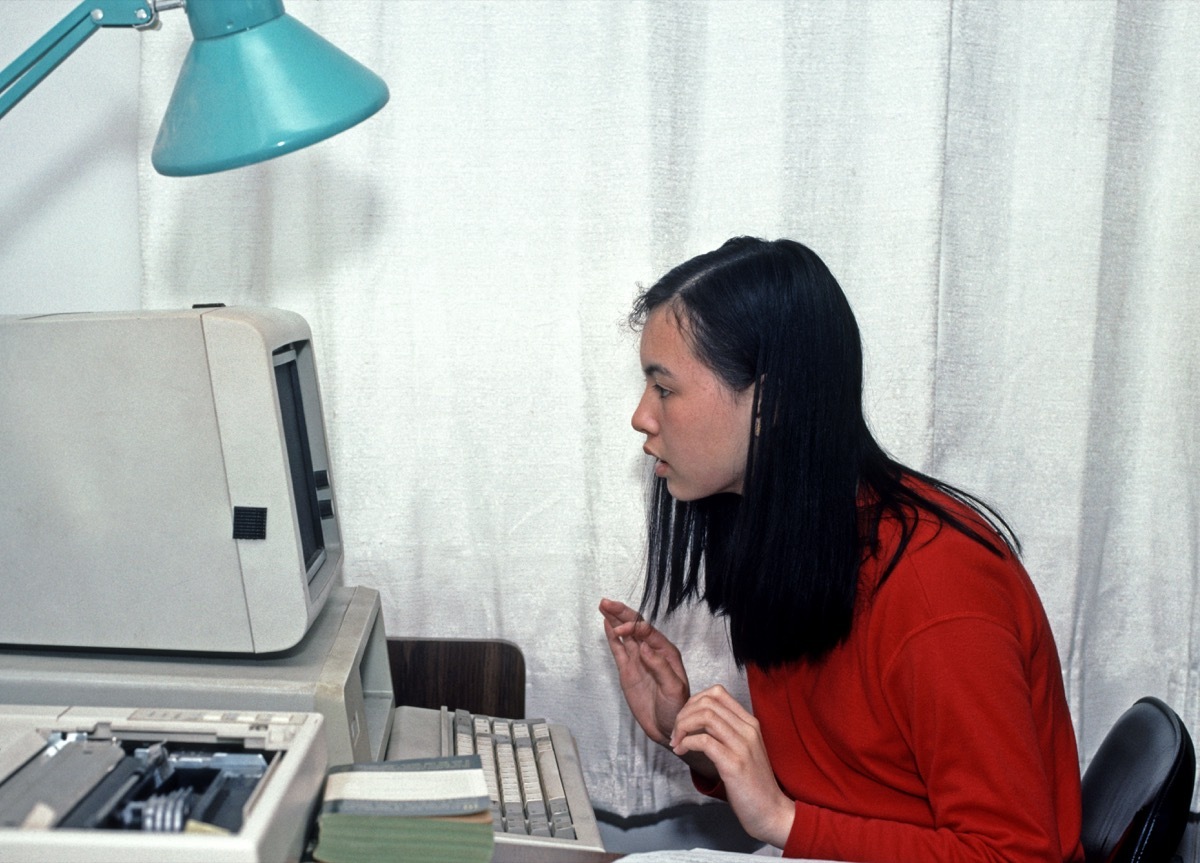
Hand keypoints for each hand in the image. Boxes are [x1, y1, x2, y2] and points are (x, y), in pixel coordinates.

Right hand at [599, 598, 690, 747]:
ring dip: (615, 619)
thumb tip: (644, 647)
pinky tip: (607, 624)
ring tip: (603, 605)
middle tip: (606, 602)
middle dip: (622, 613)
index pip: (648, 631)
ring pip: (625, 635)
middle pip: (635, 626)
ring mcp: (638, 660)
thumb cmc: (677, 709)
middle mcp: (652, 652)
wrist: (668, 729)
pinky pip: (618, 649)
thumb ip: (660, 667)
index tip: (622, 629)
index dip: (634, 626)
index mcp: (666, 653)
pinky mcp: (627, 670)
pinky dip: (612, 636)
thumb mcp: (673, 688)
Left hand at [670, 685, 794, 847]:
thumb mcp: (743, 750)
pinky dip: (686, 743)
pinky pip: (704, 741)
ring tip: (676, 742)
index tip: (684, 720)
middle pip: (708, 702)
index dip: (693, 702)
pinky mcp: (734, 764)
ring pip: (705, 716)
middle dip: (683, 714)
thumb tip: (696, 721)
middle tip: (675, 733)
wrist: (772, 812)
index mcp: (750, 723)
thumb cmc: (753, 784)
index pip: (717, 692)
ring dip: (682, 727)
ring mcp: (743, 746)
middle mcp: (748, 729)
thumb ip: (726, 732)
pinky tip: (681, 752)